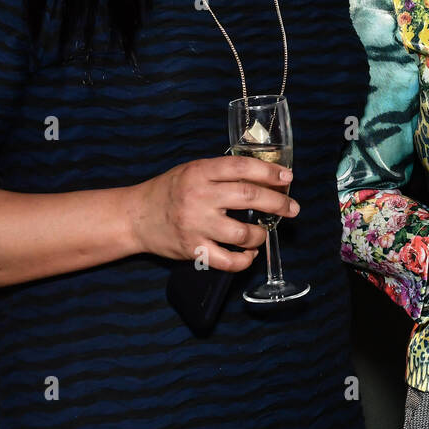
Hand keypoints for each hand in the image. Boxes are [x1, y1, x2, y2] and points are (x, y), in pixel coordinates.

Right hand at [129, 156, 297, 271]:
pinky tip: (249, 254)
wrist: (135, 217)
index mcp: (200, 172)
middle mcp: (199, 197)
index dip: (269, 172)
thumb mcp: (192, 170)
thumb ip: (222, 172)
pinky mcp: (192, 249)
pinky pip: (227, 261)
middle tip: (292, 208)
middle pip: (249, 197)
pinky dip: (244, 260)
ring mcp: (196, 225)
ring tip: (263, 233)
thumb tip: (263, 176)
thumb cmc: (169, 191)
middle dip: (278, 203)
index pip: (242, 168)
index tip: (287, 178)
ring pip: (242, 233)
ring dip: (260, 235)